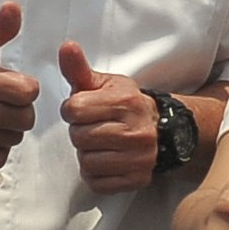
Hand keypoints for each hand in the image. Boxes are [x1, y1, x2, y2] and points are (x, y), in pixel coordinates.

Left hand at [58, 41, 158, 195]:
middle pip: (79, 137)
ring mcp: (139, 158)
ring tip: (100, 144)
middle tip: (94, 127)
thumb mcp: (104, 83)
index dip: (72, 110)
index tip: (83, 110)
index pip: (74, 109)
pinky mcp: (137, 180)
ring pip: (87, 162)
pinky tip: (106, 160)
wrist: (162, 129)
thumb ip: (79, 68)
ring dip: (87, 154)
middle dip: (80, 132)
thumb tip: (66, 46)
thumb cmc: (125, 105)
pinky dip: (95, 174)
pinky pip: (97, 183)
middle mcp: (137, 131)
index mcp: (126, 102)